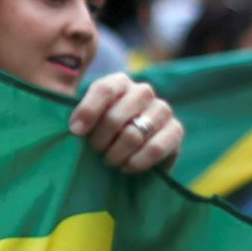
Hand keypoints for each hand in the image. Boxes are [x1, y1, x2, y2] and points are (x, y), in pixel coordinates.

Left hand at [68, 72, 183, 173]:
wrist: (132, 157)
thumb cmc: (103, 135)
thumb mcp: (88, 123)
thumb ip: (80, 119)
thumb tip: (75, 127)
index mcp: (119, 83)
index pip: (104, 89)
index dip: (88, 111)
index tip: (76, 131)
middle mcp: (143, 92)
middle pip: (115, 116)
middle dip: (100, 139)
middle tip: (95, 151)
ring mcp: (162, 110)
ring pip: (133, 134)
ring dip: (116, 153)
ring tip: (110, 161)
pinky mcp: (176, 130)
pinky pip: (154, 148)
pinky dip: (135, 162)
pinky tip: (126, 167)